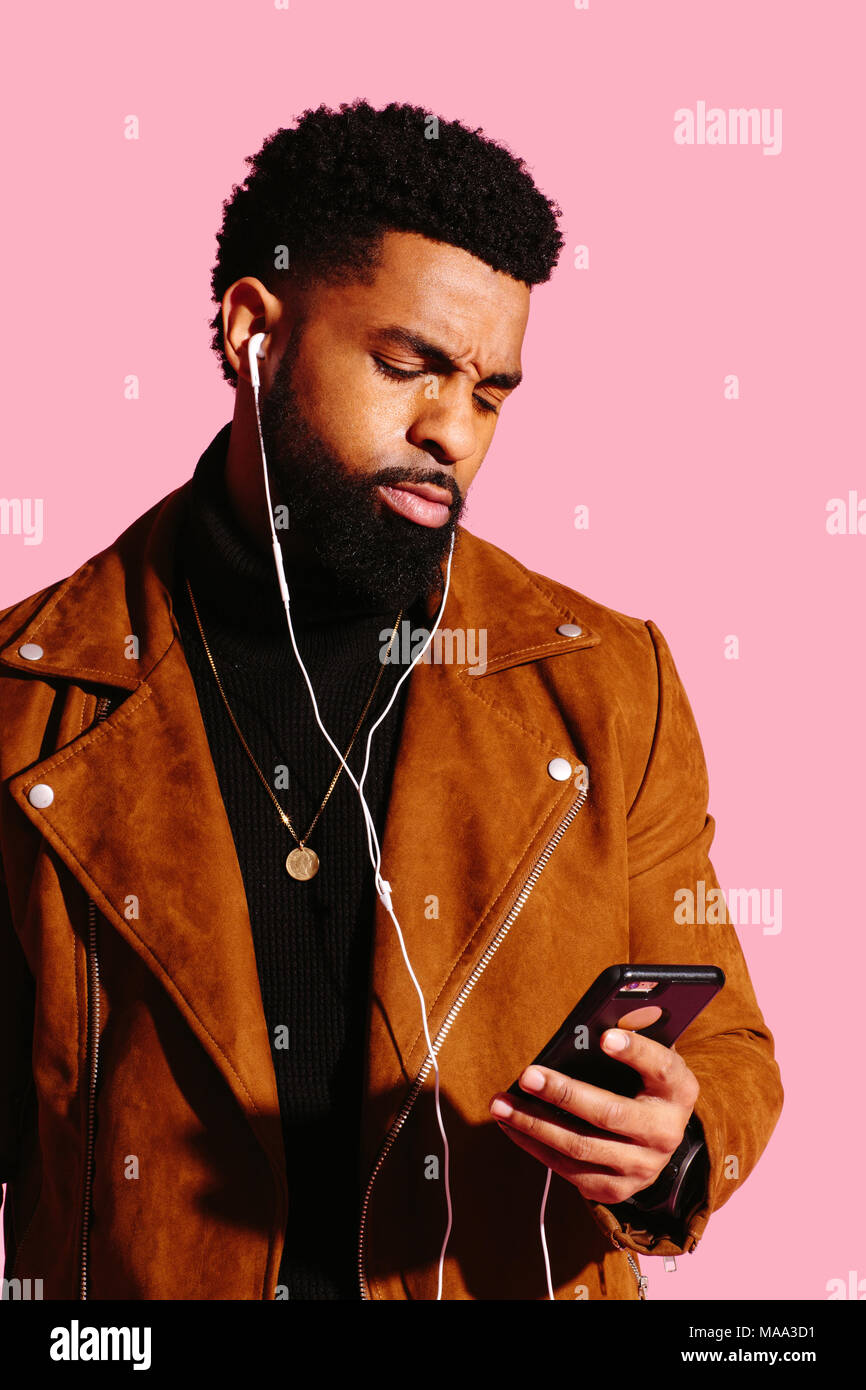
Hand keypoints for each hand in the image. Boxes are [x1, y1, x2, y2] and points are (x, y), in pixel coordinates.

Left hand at [488, 1029, 699, 1204]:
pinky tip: (510, 1124)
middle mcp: (665, 1133)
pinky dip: (534, 1146)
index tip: (604, 1037)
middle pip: (609, 1114)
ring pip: (580, 1147)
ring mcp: (641, 1167)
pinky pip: (568, 1170)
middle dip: (563, 1093)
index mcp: (678, 1091)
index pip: (661, 1068)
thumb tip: (605, 1016)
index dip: (635, 1052)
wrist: (656, 1141)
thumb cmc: (643, 1083)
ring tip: (501, 1104)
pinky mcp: (615, 1188)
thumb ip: (633, 1035)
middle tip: (527, 1075)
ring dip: (533, 1124)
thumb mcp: (649, 1058)